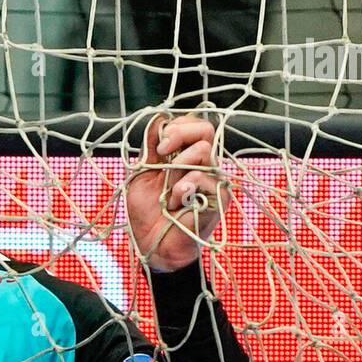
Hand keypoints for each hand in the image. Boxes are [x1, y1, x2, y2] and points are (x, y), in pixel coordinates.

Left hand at [125, 111, 230, 271]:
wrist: (152, 244)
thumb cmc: (148, 212)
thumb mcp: (141, 174)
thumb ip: (150, 148)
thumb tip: (158, 118)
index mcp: (185, 156)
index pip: (192, 125)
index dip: (176, 126)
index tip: (158, 144)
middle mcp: (203, 164)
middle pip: (205, 129)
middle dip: (179, 135)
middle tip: (162, 151)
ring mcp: (214, 179)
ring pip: (203, 150)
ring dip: (176, 168)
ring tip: (169, 192)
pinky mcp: (219, 196)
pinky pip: (202, 177)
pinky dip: (182, 190)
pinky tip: (176, 205)